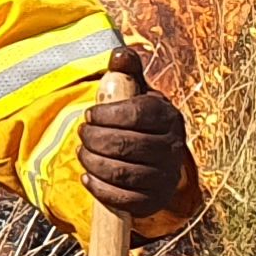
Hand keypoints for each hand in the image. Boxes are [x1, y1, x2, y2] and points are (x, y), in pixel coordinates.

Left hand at [82, 46, 199, 231]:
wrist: (155, 158)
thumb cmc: (139, 119)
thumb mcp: (135, 91)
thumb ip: (126, 70)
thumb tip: (120, 55)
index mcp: (168, 116)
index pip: (136, 114)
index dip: (106, 115)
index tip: (89, 115)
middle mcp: (173, 148)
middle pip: (126, 145)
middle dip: (94, 139)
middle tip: (82, 134)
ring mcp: (166, 177)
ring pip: (122, 173)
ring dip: (93, 162)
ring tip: (83, 153)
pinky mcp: (154, 201)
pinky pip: (124, 200)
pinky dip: (99, 189)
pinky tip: (88, 177)